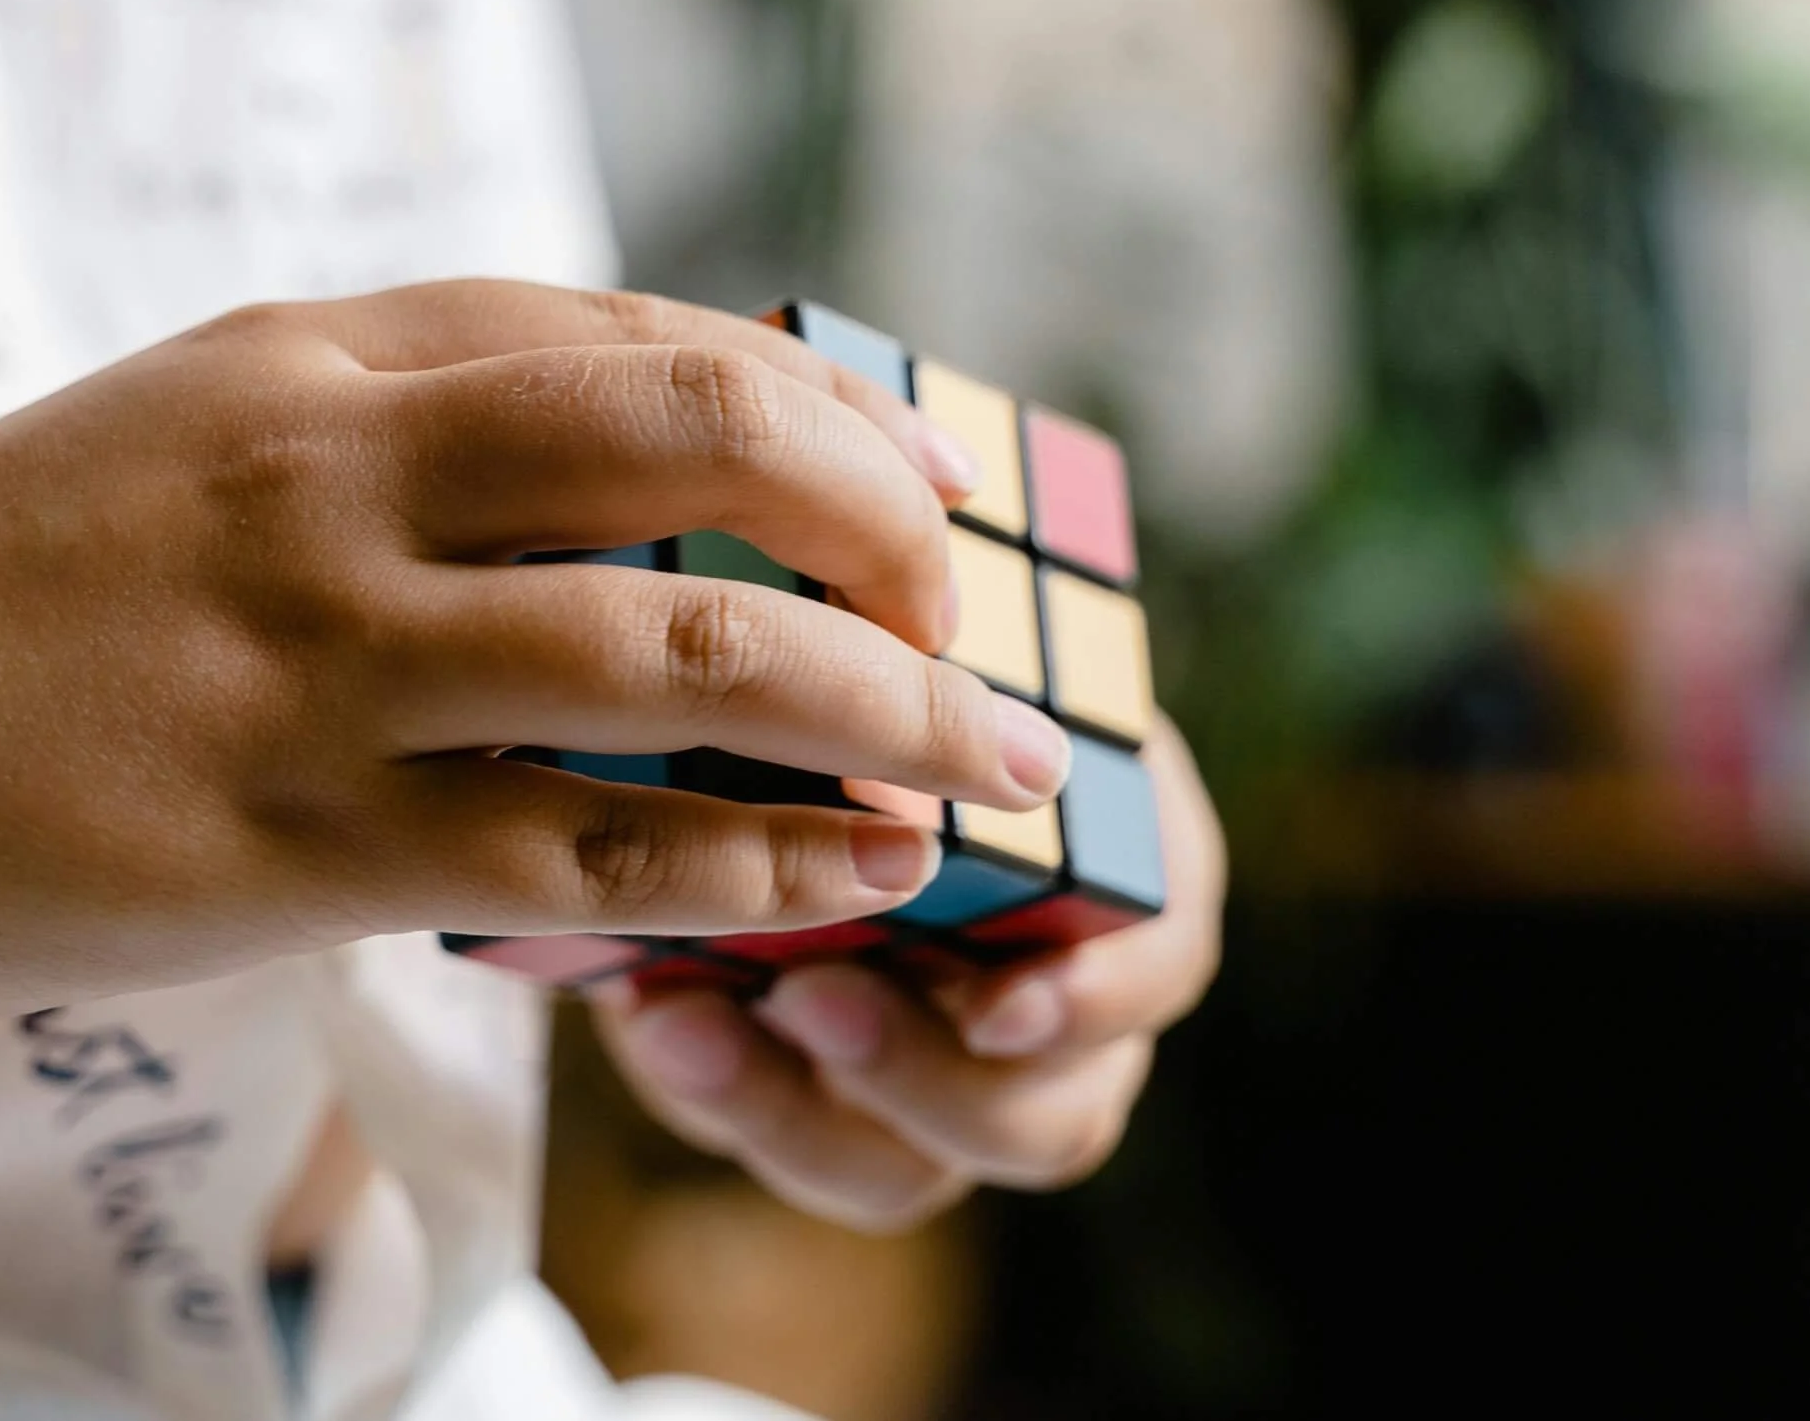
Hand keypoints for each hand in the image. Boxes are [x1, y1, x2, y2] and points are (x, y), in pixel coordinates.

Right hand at [0, 281, 1073, 1023]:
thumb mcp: (182, 433)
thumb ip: (377, 436)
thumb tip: (586, 500)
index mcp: (316, 354)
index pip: (638, 334)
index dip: (818, 410)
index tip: (910, 484)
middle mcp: (339, 472)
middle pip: (707, 443)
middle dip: (886, 525)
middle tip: (961, 618)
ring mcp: (320, 655)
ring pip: (684, 653)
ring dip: (878, 711)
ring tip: (979, 775)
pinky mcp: (288, 841)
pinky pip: (584, 850)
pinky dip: (747, 864)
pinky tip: (835, 882)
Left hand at [592, 717, 1223, 1230]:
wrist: (762, 716)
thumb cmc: (881, 664)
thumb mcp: (917, 655)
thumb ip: (925, 684)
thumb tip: (893, 645)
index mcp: (1120, 871)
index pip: (1159, 962)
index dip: (1096, 999)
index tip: (992, 1004)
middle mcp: (1054, 1001)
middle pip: (1050, 1117)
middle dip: (925, 1080)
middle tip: (807, 997)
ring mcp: (940, 1074)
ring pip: (912, 1163)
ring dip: (799, 1109)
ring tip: (688, 1022)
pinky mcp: (826, 1101)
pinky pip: (789, 1141)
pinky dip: (720, 1090)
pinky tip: (650, 1016)